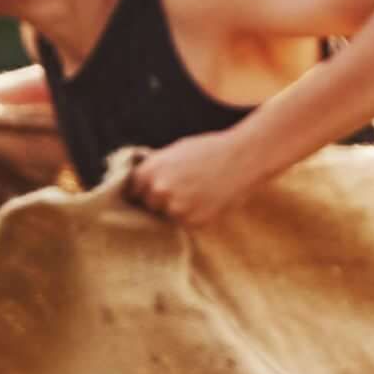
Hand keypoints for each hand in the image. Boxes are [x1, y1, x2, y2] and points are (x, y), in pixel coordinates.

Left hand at [124, 127, 268, 228]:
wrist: (243, 158)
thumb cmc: (209, 150)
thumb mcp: (174, 151)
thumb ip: (154, 169)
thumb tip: (139, 185)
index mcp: (148, 172)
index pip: (131, 192)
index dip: (142, 191)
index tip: (149, 192)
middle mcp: (158, 192)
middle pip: (147, 206)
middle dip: (158, 201)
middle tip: (180, 189)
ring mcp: (176, 210)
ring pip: (166, 217)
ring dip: (176, 210)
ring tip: (196, 194)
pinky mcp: (194, 222)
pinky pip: (185, 223)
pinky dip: (193, 215)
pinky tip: (206, 200)